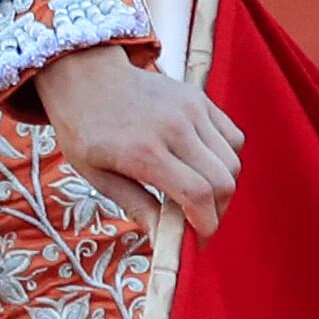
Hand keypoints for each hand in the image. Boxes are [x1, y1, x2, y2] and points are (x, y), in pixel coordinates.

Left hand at [34, 44, 241, 238]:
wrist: (86, 77)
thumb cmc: (85, 131)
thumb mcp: (97, 176)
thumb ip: (136, 206)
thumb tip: (162, 239)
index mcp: (143, 151)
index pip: (197, 194)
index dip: (207, 224)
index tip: (199, 241)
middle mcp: (173, 128)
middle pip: (223, 181)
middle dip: (217, 212)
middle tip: (200, 223)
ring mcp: (191, 109)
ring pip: (232, 161)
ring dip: (223, 187)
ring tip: (199, 196)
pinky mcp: (199, 99)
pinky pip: (232, 137)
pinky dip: (226, 159)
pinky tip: (203, 167)